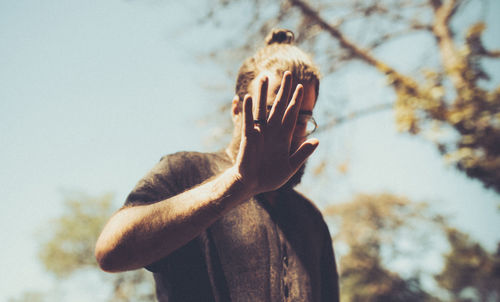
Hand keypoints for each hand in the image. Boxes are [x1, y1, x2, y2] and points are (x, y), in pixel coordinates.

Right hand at [234, 71, 318, 194]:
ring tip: (264, 77)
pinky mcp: (249, 137)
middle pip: (279, 105)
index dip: (296, 100)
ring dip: (263, 93)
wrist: (252, 185)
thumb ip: (302, 154)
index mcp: (283, 136)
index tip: (301, 87)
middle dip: (284, 90)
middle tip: (288, 73)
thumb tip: (316, 141)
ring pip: (263, 108)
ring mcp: (260, 132)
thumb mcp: (290, 166)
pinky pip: (249, 121)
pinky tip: (247, 97)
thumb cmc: (270, 177)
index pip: (291, 114)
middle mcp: (272, 130)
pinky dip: (249, 110)